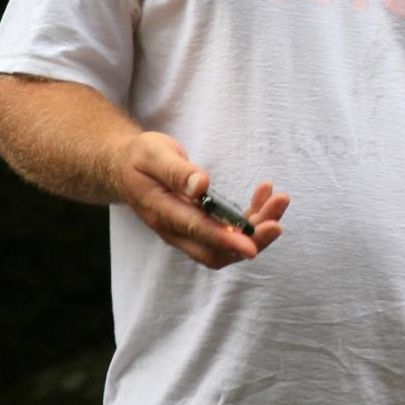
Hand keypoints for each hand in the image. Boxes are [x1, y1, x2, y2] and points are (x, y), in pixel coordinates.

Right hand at [113, 132, 288, 269]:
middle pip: (217, 250)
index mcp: (161, 211)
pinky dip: (251, 220)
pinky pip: (228, 233)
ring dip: (257, 228)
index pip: (197, 231)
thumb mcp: (153, 154)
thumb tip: (202, 185)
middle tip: (278, 216)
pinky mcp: (198, 228)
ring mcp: (187, 233)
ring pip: (227, 245)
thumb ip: (176, 171)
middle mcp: (175, 230)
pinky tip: (265, 195)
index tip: (252, 245)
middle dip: (252, 239)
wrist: (123, 169)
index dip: (226, 239)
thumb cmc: (139, 158)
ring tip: (280, 200)